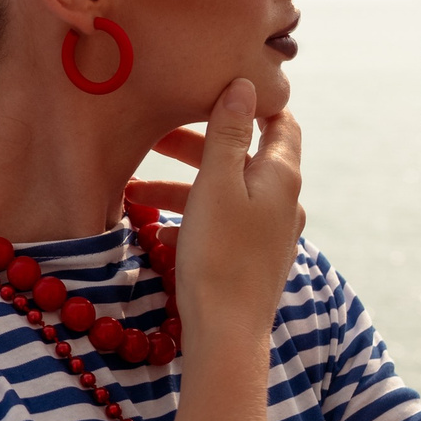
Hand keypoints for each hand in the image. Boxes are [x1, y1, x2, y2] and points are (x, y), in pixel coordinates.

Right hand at [129, 78, 302, 352]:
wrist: (226, 333)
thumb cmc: (219, 255)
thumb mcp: (217, 184)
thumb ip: (229, 134)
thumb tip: (246, 86)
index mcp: (281, 176)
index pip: (280, 122)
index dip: (251, 104)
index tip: (210, 94)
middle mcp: (285, 200)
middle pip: (244, 157)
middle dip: (197, 146)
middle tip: (155, 139)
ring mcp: (272, 232)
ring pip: (227, 192)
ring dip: (184, 185)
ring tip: (136, 191)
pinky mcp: (255, 257)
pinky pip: (224, 221)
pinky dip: (193, 215)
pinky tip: (156, 229)